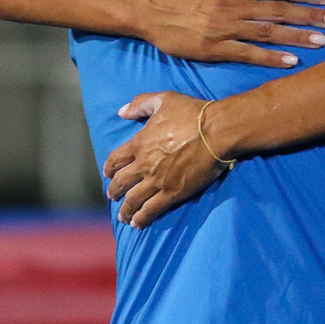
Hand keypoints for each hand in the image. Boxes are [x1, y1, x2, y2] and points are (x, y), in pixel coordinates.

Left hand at [104, 92, 223, 227]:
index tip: (108, 174)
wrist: (216, 132)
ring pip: (133, 200)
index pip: (115, 159)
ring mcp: (157, 181)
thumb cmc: (192, 114)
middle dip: (114, 191)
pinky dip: (142, 218)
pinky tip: (138, 224)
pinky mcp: (173, 193)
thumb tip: (122, 112)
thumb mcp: (164, 99)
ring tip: (123, 217)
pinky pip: (152, 209)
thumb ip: (140, 104)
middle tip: (112, 196)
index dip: (109, 168)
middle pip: (121, 182)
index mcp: (139, 143)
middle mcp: (143, 165)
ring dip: (125, 210)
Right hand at [130, 0, 324, 68]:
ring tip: (322, 41)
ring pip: (268, 33)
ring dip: (297, 37)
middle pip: (280, 11)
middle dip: (310, 16)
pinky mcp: (214, 49)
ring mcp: (225, 29)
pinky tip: (291, 60)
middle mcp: (235, 7)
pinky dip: (270, 57)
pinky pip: (247, 54)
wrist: (148, 8)